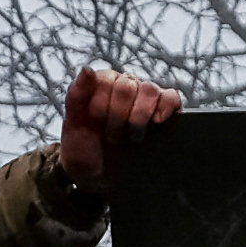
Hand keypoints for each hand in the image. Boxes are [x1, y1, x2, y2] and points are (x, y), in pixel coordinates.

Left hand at [59, 65, 183, 197]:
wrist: (100, 178)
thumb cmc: (84, 150)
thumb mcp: (73, 125)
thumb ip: (76, 95)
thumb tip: (87, 68)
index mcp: (102, 84)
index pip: (108, 79)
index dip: (101, 105)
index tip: (95, 124)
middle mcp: (125, 85)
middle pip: (128, 86)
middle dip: (118, 116)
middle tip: (112, 136)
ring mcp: (145, 99)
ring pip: (150, 90)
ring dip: (138, 118)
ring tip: (132, 137)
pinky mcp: (163, 111)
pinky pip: (172, 98)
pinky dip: (166, 107)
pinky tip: (157, 122)